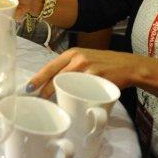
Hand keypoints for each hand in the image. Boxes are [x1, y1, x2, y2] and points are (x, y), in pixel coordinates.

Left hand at [26, 47, 142, 98]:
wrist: (129, 65)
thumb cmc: (104, 63)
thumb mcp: (85, 58)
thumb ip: (70, 66)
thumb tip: (51, 80)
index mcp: (73, 53)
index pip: (50, 66)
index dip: (38, 78)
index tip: (28, 87)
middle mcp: (79, 59)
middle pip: (55, 76)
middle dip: (44, 90)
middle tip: (36, 99)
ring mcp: (89, 69)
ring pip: (66, 84)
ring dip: (57, 96)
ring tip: (49, 104)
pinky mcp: (98, 79)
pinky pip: (82, 92)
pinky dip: (74, 99)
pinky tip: (71, 104)